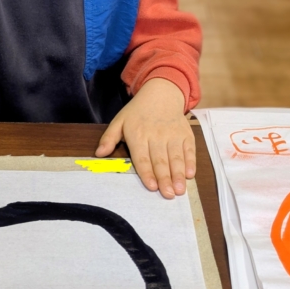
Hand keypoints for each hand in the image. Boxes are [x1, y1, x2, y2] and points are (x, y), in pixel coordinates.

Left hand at [95, 78, 195, 197]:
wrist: (161, 93)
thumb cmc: (138, 112)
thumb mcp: (119, 121)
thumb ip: (109, 138)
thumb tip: (99, 154)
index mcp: (138, 135)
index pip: (142, 158)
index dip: (147, 173)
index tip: (151, 186)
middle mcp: (157, 136)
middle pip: (161, 161)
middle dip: (165, 179)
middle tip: (168, 195)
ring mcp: (173, 135)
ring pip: (176, 158)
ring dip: (178, 175)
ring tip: (179, 190)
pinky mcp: (186, 135)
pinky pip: (189, 150)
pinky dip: (190, 163)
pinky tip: (190, 174)